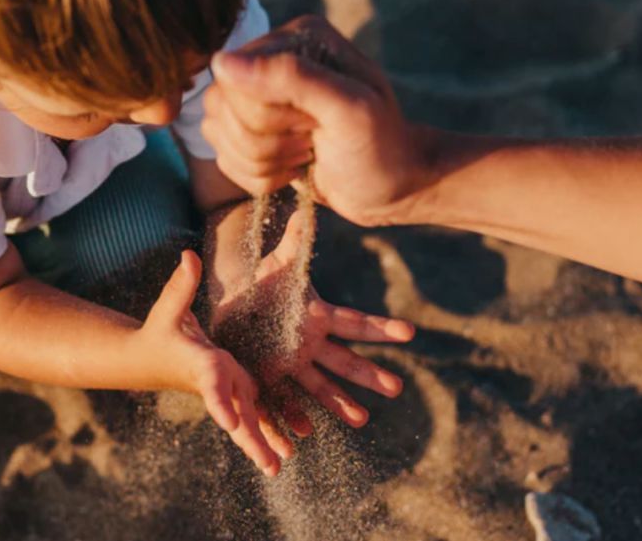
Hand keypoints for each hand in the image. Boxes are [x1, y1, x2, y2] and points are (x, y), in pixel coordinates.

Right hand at [135, 250, 293, 475]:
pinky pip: (251, 416)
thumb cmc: (159, 330)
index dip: (221, 402)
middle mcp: (216, 382)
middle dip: (251, 438)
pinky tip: (286, 450)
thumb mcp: (169, 307)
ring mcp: (225, 390)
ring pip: (246, 420)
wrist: (147, 358)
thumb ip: (180, 285)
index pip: (212, 384)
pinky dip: (265, 433)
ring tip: (279, 466)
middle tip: (270, 465)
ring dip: (262, 442)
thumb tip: (187, 255)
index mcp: (201, 363)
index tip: (230, 423)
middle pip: (235, 414)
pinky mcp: (233, 391)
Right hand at [202, 15, 433, 227]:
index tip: (313, 124)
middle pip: (221, 107)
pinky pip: (223, 157)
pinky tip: (294, 168)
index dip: (268, 115)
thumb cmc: (381, 148)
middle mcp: (271, 59)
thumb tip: (223, 62)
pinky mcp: (250, 131)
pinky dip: (258, 176)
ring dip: (262, 161)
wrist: (393, 188)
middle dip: (266, 141)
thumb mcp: (349, 109)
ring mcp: (257, 95)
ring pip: (217, 133)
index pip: (236, 79)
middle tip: (311, 141)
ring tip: (305, 154)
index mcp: (296, 38)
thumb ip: (292, 77)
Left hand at [212, 210, 415, 432]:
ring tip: (361, 420)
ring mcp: (292, 365)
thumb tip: (308, 208)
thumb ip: (295, 243)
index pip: (354, 323)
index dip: (381, 328)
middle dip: (369, 375)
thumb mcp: (277, 265)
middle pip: (345, 361)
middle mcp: (311, 345)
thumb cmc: (261, 285)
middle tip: (396, 388)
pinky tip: (304, 432)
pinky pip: (284, 401)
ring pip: (320, 387)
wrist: (232, 308)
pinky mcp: (269, 379)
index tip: (409, 333)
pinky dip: (293, 416)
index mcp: (317, 317)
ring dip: (340, 403)